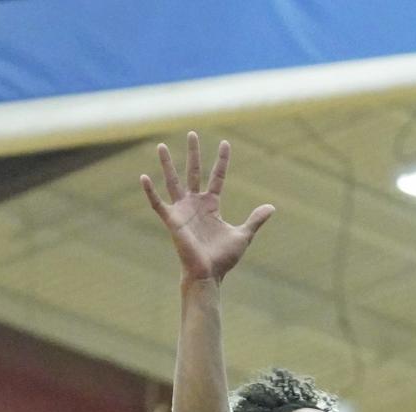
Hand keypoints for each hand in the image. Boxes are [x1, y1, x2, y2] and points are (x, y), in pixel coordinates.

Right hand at [141, 132, 274, 282]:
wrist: (209, 274)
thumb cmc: (223, 258)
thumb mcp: (243, 235)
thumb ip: (255, 220)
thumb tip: (272, 207)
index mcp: (212, 205)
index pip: (217, 177)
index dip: (221, 161)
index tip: (225, 143)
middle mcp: (195, 204)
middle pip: (193, 172)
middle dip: (193, 153)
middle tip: (192, 133)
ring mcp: (182, 211)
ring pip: (173, 181)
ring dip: (167, 164)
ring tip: (161, 145)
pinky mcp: (172, 221)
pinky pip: (158, 204)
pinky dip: (150, 192)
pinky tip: (143, 177)